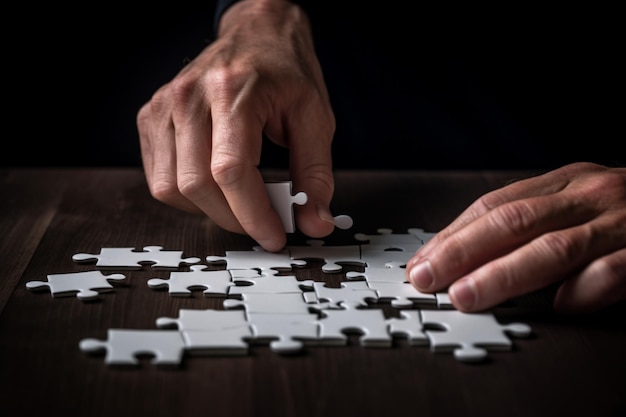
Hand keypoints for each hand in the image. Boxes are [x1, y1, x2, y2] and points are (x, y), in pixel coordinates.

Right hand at [136, 0, 335, 251]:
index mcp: (232, 92)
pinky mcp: (151, 117)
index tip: (274, 236)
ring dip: (209, 210)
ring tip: (238, 202)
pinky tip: (213, 186)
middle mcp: (189, 97)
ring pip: (171, 188)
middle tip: (262, 222)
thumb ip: (315, 175)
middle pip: (197, 185)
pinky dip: (187, 195)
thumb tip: (314, 222)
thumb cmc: (285, 72)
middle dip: (234, 218)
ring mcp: (163, 106)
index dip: (253, 215)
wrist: (256, 32)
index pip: (231, 172)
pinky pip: (159, 178)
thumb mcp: (315, 118)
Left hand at [406, 162, 625, 313]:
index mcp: (564, 183)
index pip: (493, 206)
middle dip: (463, 252)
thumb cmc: (625, 209)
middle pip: (512, 222)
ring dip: (505, 274)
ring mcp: (622, 220)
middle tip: (427, 279)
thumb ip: (533, 222)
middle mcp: (589, 195)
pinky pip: (616, 269)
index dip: (453, 235)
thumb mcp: (576, 201)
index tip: (421, 262)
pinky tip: (562, 307)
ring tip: (467, 295)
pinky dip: (587, 288)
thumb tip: (468, 258)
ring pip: (553, 247)